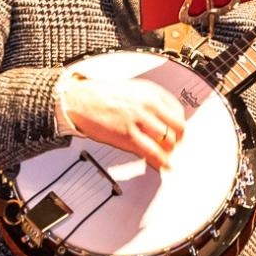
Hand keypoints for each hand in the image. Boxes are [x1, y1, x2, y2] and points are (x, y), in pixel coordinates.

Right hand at [62, 75, 185, 170]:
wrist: (77, 99)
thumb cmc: (99, 95)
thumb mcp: (131, 89)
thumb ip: (148, 101)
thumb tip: (161, 117)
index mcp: (150, 91)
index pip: (177, 110)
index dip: (178, 124)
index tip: (176, 132)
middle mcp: (148, 104)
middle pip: (177, 126)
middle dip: (178, 139)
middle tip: (174, 146)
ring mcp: (138, 120)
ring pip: (167, 141)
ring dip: (168, 152)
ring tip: (165, 157)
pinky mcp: (127, 136)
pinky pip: (151, 152)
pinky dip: (159, 162)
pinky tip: (162, 166)